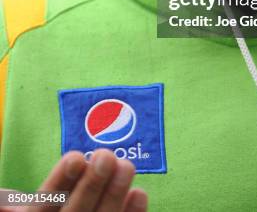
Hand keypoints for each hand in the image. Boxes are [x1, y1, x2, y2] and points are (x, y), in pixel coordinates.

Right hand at [0, 149, 147, 211]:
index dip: (59, 182)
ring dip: (114, 196)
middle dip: (91, 185)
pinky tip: (139, 193)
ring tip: (126, 165)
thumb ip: (14, 202)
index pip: (44, 205)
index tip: (76, 157)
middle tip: (106, 155)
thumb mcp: (30, 210)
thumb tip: (4, 194)